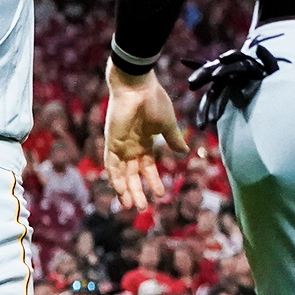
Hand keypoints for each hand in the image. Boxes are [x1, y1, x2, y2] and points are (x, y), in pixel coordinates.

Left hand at [103, 64, 188, 209]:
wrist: (137, 85)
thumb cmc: (154, 100)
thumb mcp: (167, 124)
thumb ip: (173, 139)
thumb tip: (184, 152)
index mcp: (145, 141)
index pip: (148, 167)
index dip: (153, 180)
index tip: (161, 194)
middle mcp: (131, 146)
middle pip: (133, 174)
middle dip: (137, 191)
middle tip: (142, 209)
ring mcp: (120, 145)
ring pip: (121, 173)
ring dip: (125, 190)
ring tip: (130, 206)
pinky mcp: (111, 141)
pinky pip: (110, 164)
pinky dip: (114, 178)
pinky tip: (119, 191)